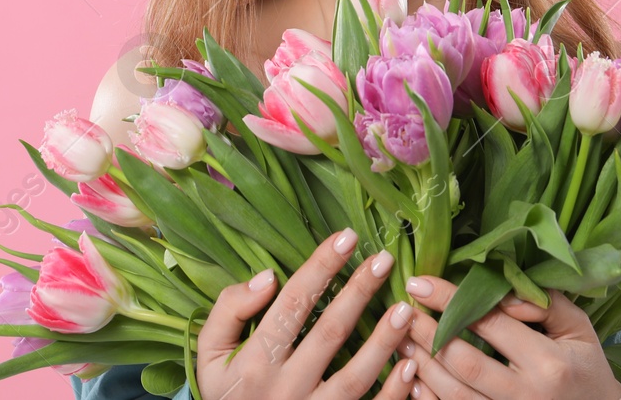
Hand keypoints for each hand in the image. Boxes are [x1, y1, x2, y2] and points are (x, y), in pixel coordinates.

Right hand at [196, 228, 419, 399]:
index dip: (321, 266)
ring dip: (383, 342)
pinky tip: (410, 365)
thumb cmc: (228, 395)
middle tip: (383, 259)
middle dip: (358, 292)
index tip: (346, 236)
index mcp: (254, 362)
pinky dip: (392, 392)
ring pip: (355, 377)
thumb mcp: (210, 356)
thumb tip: (267, 277)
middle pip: (330, 332)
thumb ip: (229, 311)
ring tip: (405, 309)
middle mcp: (285, 388)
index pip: (292, 303)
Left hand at [395, 276, 620, 399]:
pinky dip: (430, 399)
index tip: (419, 283)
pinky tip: (414, 379)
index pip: (489, 323)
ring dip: (421, 367)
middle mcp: (526, 395)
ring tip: (400, 340)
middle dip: (427, 334)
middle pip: (464, 363)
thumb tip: (496, 290)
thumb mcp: (576, 327)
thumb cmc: (586, 366)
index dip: (450, 301)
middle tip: (400, 310)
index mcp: (547, 362)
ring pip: (454, 395)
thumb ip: (540, 303)